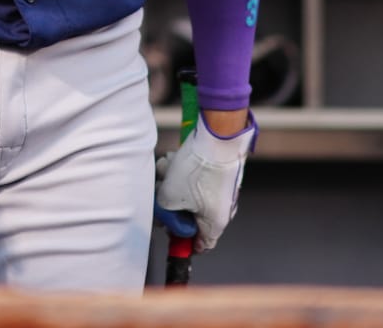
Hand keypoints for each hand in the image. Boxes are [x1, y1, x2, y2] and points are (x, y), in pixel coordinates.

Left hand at [155, 110, 255, 251]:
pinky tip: (174, 160)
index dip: (181, 241)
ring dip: (172, 184)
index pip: (200, 245)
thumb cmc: (198, 171)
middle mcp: (222, 209)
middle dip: (172, 205)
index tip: (169, 231)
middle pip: (190, 217)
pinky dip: (181, 172)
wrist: (218, 138)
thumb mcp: (169, 198)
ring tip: (167, 171)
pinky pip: (193, 179)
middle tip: (161, 196)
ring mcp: (220, 190)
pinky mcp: (215, 174)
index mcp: (215, 223)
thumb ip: (163, 214)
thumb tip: (161, 216)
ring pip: (187, 194)